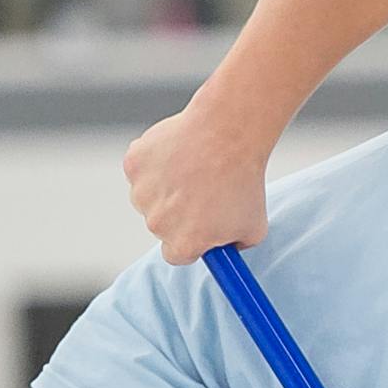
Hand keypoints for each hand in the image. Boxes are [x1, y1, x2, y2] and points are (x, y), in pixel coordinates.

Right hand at [122, 103, 272, 264]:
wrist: (228, 133)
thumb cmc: (243, 180)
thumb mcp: (254, 227)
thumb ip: (235, 245)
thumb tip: (224, 248)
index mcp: (183, 244)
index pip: (177, 254)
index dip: (191, 239)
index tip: (201, 225)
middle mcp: (157, 224)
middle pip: (162, 224)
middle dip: (179, 210)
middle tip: (206, 188)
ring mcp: (141, 193)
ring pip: (149, 195)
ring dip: (167, 185)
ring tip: (196, 167)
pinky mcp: (133, 164)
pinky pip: (143, 167)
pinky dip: (157, 160)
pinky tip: (181, 151)